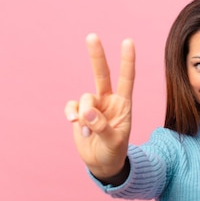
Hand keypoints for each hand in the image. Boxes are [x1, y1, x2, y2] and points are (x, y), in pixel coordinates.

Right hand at [65, 34, 134, 178]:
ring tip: (88, 131)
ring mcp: (93, 106)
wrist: (102, 164)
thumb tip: (87, 112)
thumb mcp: (114, 142)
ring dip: (83, 114)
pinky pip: (72, 106)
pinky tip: (74, 124)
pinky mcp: (79, 113)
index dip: (127, 61)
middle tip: (92, 36)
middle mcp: (108, 101)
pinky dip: (71, 114)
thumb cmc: (114, 152)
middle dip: (96, 56)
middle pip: (102, 74)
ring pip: (84, 98)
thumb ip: (102, 127)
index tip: (128, 42)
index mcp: (123, 104)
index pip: (126, 78)